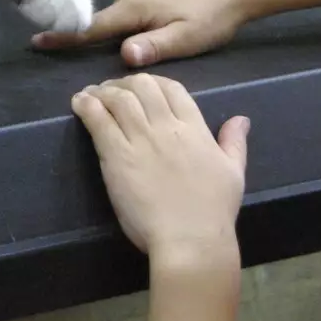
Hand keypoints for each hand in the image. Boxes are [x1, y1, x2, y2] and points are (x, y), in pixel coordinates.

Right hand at [35, 0, 249, 67]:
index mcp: (135, 5)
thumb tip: (123, 56)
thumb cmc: (215, 14)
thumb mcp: (187, 40)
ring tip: (180, 17)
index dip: (66, 37)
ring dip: (144, 13)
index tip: (38, 40)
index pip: (94, 27)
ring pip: (132, 1)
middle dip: (129, 30)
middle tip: (166, 36)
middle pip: (117, 16)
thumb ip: (153, 48)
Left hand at [71, 73, 248, 258]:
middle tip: (112, 90)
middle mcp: (166, 127)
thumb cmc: (213, 211)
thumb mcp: (234, 172)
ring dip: (101, 91)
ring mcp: (141, 139)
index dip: (154, 81)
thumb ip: (234, 142)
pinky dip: (86, 106)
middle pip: (142, 86)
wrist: (190, 239)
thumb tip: (241, 119)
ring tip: (90, 94)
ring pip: (118, 99)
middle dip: (125, 82)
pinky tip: (78, 103)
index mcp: (194, 129)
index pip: (172, 88)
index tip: (141, 87)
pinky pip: (98, 121)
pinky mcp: (117, 157)